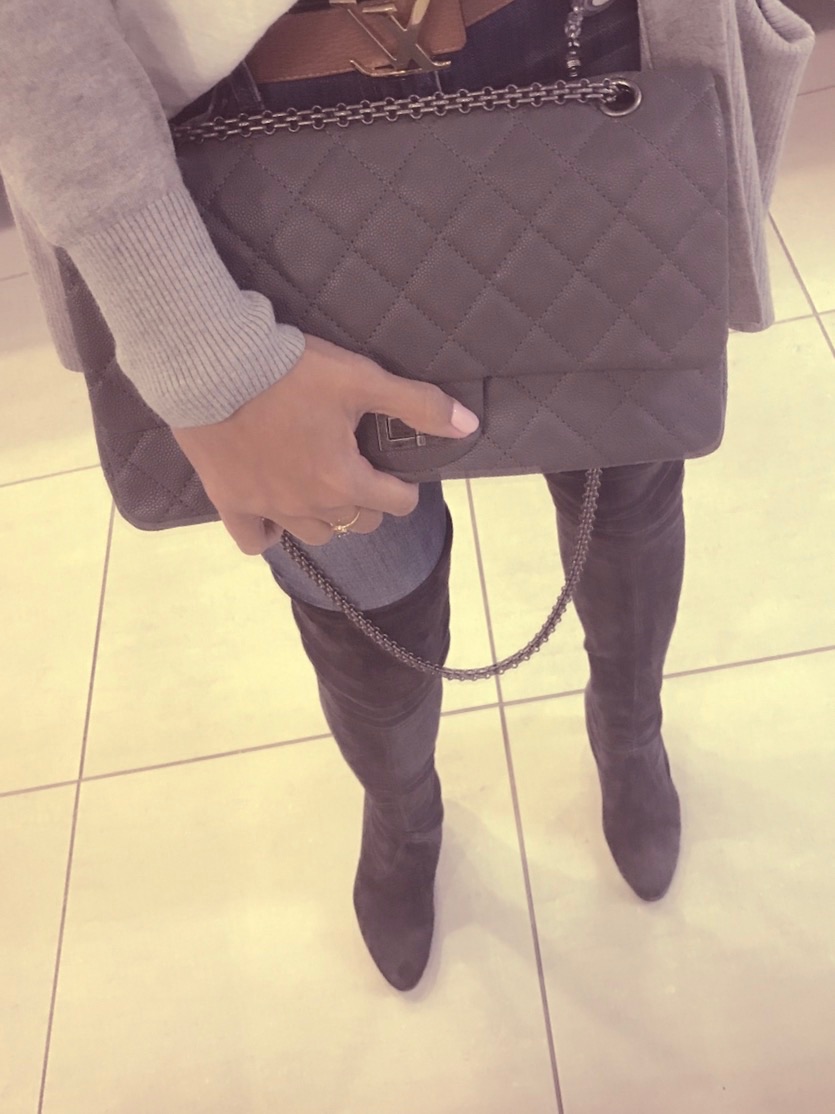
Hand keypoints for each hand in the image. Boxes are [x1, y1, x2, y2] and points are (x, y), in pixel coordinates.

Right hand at [171, 335, 478, 551]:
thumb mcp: (362, 379)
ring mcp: (268, 508)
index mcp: (344, 481)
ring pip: (314, 534)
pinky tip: (275, 514)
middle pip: (357, 523)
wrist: (215, 365)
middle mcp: (309, 506)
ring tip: (323, 489)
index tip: (398, 475)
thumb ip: (418, 405)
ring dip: (326, 517)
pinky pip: (255, 541)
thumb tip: (469, 426)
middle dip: (368, 503)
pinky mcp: (231, 502)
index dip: (404, 489)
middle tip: (361, 474)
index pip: (395, 504)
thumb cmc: (292, 371)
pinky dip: (269, 533)